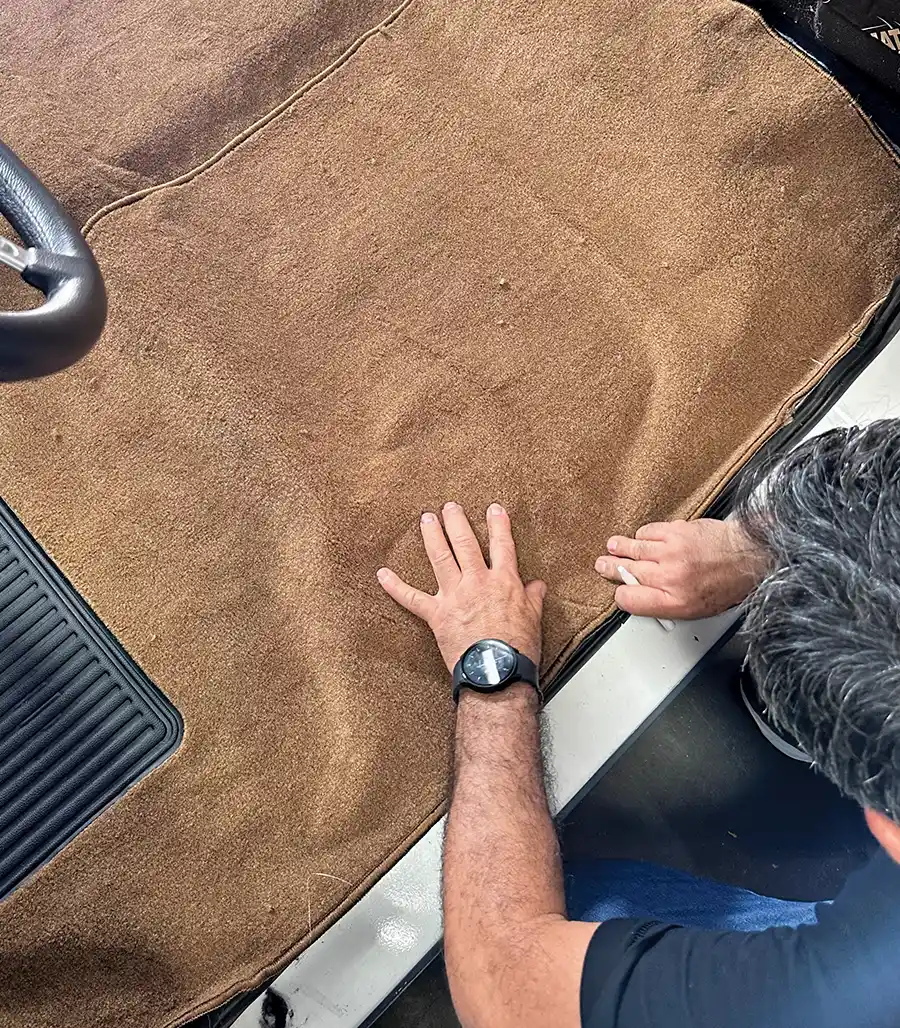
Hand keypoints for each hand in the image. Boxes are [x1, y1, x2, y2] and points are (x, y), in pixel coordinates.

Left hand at [377, 502, 545, 671]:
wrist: (496, 672)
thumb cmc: (517, 650)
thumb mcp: (534, 619)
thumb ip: (533, 598)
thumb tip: (538, 585)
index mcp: (504, 582)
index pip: (502, 545)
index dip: (498, 525)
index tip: (493, 508)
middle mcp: (477, 582)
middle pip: (465, 543)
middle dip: (457, 521)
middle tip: (450, 506)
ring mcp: (455, 596)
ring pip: (441, 558)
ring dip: (432, 536)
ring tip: (426, 519)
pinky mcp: (436, 615)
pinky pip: (411, 598)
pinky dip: (395, 586)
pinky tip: (383, 574)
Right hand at [594, 518, 766, 619]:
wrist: (751, 556)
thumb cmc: (728, 583)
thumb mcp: (698, 608)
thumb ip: (667, 604)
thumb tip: (644, 598)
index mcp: (674, 602)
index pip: (630, 600)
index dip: (621, 596)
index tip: (620, 592)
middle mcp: (670, 577)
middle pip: (626, 572)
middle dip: (611, 568)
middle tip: (602, 565)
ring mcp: (671, 552)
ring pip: (632, 548)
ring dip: (619, 547)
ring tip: (613, 546)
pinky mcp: (676, 531)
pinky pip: (647, 532)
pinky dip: (644, 535)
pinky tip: (644, 538)